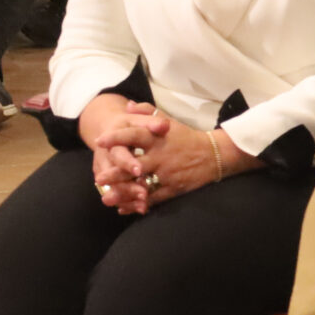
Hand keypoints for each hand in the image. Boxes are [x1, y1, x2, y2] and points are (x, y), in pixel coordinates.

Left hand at [89, 108, 220, 211]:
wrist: (215, 155)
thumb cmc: (186, 137)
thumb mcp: (169, 121)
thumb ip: (147, 111)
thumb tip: (128, 105)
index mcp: (157, 138)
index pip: (135, 135)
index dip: (117, 138)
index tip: (99, 141)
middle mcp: (161, 156)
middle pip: (135, 165)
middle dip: (117, 173)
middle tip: (99, 178)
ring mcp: (167, 173)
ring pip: (142, 184)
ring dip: (124, 192)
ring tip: (107, 198)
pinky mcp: (174, 188)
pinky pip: (153, 198)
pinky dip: (138, 204)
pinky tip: (124, 208)